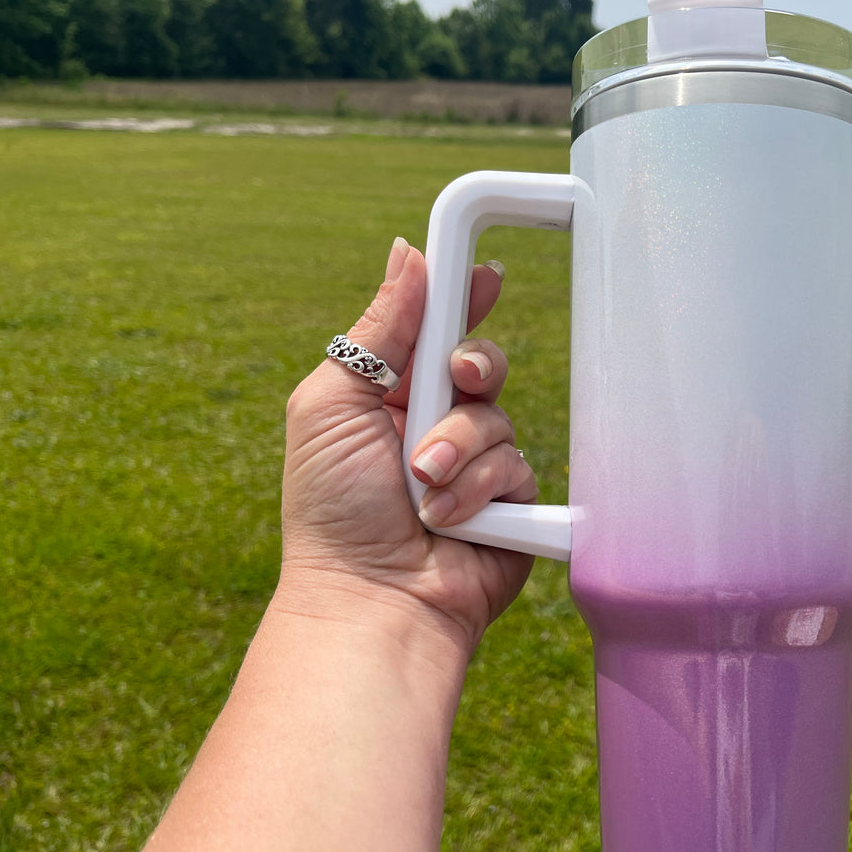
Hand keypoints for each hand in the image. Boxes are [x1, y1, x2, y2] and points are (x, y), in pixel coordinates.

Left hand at [280, 239, 536, 650]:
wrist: (371, 597)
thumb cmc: (333, 509)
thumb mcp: (334, 403)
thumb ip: (377, 330)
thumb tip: (407, 253)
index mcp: (388, 395)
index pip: (436, 330)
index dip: (463, 297)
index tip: (485, 274)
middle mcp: (436, 426)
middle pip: (481, 363)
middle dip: (473, 367)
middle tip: (458, 380)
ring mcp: (474, 466)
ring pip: (499, 419)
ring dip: (457, 450)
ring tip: (422, 488)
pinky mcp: (509, 504)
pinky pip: (518, 467)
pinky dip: (480, 489)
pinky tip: (450, 518)